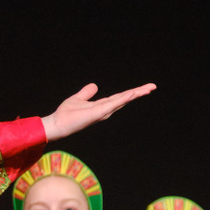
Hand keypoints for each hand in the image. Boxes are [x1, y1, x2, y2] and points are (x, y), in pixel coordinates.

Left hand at [42, 82, 157, 139]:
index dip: (131, 92)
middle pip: (124, 99)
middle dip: (138, 93)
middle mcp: (104, 110)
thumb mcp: (78, 99)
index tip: (144, 87)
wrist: (56, 124)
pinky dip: (123, 98)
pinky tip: (132, 93)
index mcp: (101, 106)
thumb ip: (87, 93)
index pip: (119, 97)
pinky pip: (113, 104)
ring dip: (135, 94)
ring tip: (148, 88)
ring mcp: (102, 112)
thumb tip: (95, 86)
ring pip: (122, 100)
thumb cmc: (65, 114)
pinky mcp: (97, 113)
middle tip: (152, 86)